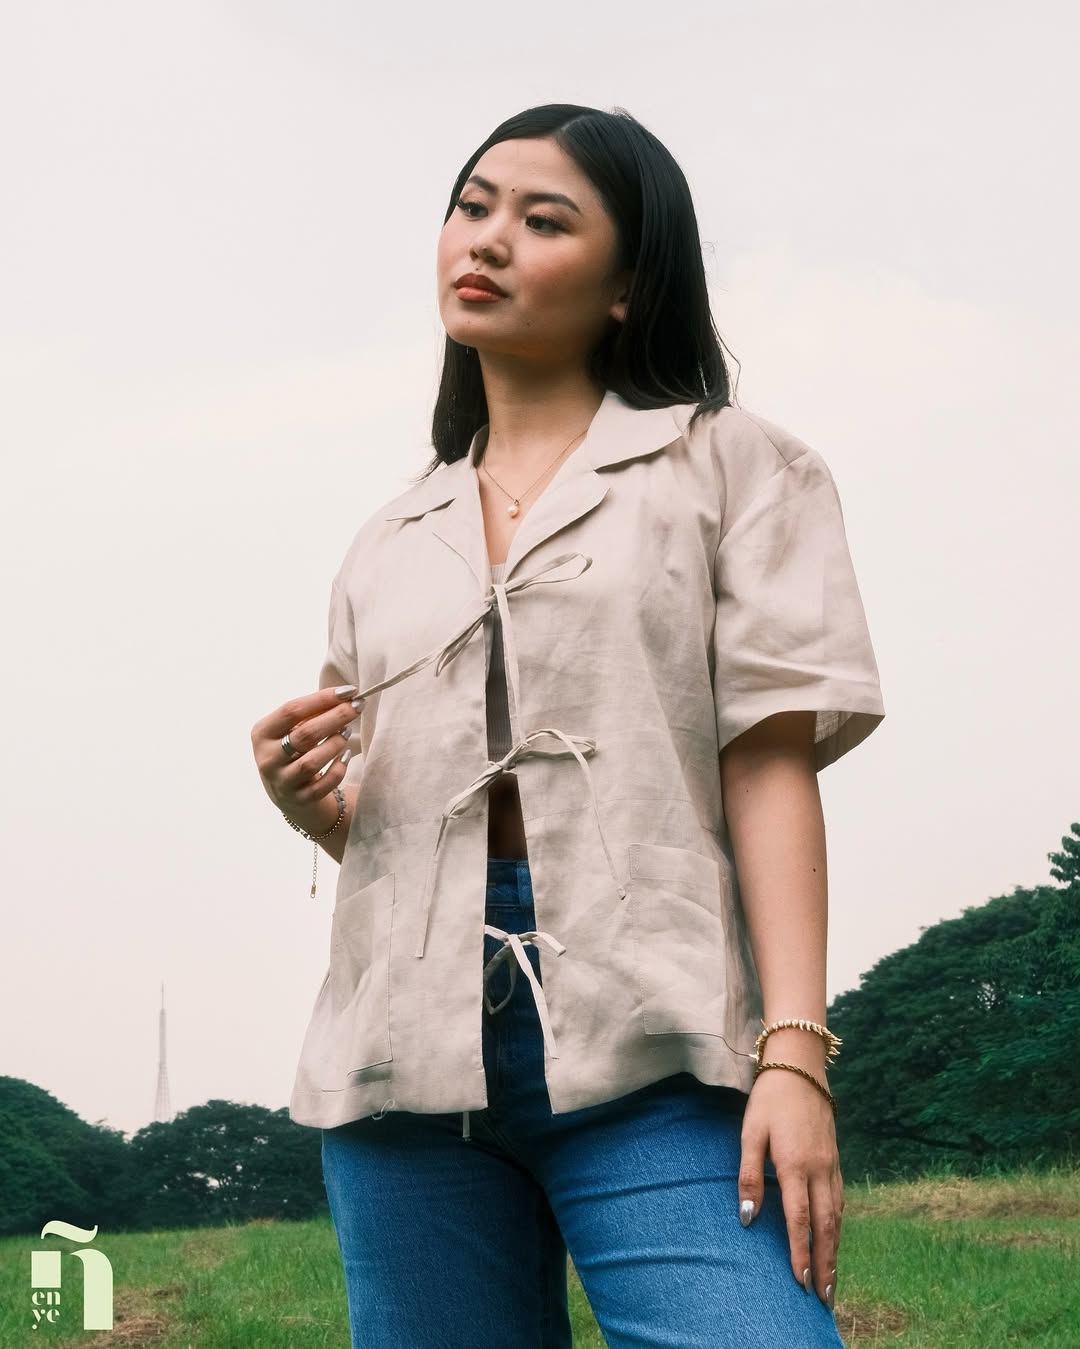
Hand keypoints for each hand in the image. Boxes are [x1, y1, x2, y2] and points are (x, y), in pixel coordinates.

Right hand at [251, 685, 362, 824]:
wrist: (289, 795)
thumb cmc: (294, 751)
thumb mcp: (292, 730)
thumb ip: (312, 713)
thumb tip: (346, 695)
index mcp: (262, 733)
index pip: (291, 710)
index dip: (322, 699)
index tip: (350, 691)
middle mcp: (267, 758)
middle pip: (305, 734)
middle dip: (336, 717)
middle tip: (358, 706)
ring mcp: (282, 782)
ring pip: (312, 761)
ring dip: (336, 743)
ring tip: (348, 732)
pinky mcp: (299, 800)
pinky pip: (323, 784)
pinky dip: (338, 768)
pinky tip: (346, 756)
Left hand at [737, 1064, 841, 1307]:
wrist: (800, 1068)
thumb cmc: (769, 1100)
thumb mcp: (750, 1133)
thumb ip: (749, 1176)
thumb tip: (746, 1218)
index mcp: (795, 1165)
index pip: (798, 1219)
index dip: (800, 1253)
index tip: (800, 1281)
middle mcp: (819, 1170)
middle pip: (825, 1226)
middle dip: (826, 1264)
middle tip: (825, 1298)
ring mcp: (832, 1165)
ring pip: (837, 1216)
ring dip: (835, 1250)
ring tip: (832, 1280)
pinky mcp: (836, 1159)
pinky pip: (840, 1201)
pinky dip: (838, 1226)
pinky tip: (835, 1239)